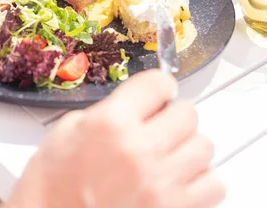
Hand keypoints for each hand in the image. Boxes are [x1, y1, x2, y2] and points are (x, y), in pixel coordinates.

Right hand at [4, 70, 224, 207]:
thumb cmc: (53, 184)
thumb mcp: (69, 130)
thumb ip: (111, 111)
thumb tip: (141, 105)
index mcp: (111, 122)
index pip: (159, 83)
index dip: (158, 88)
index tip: (156, 95)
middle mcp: (139, 149)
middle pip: (188, 112)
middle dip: (173, 117)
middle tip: (157, 129)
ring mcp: (161, 183)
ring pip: (204, 146)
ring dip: (187, 148)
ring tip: (166, 157)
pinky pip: (214, 184)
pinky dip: (200, 181)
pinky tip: (177, 181)